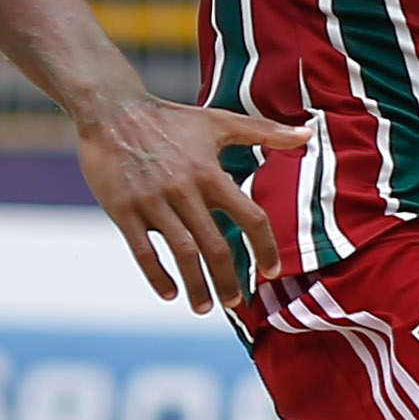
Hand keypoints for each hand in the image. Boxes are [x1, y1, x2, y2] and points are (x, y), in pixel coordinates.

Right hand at [78, 95, 312, 312]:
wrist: (111, 112)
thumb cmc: (171, 118)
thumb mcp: (219, 122)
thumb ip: (265, 132)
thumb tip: (306, 134)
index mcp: (211, 174)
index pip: (250, 218)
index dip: (265, 247)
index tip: (272, 271)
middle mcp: (184, 191)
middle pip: (215, 246)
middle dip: (228, 279)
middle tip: (237, 302)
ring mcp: (152, 202)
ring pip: (182, 254)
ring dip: (197, 285)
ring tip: (205, 308)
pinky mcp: (123, 210)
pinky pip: (142, 251)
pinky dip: (157, 276)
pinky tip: (170, 293)